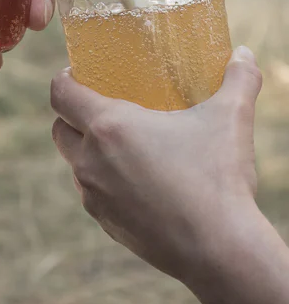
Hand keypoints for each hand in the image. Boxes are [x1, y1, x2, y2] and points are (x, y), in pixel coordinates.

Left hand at [50, 46, 262, 285]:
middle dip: (73, 115)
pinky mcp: (104, 222)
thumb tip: (243, 53)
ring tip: (119, 145)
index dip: (64, 79)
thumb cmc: (218, 178)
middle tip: (101, 109)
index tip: (77, 74)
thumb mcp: (230, 119)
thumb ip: (237, 80)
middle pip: (59, 127)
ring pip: (74, 163)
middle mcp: (89, 159)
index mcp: (107, 126)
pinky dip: (103, 183)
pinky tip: (133, 181)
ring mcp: (93, 194)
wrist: (221, 250)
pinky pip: (92, 194)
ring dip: (87, 151)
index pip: (59, 93)